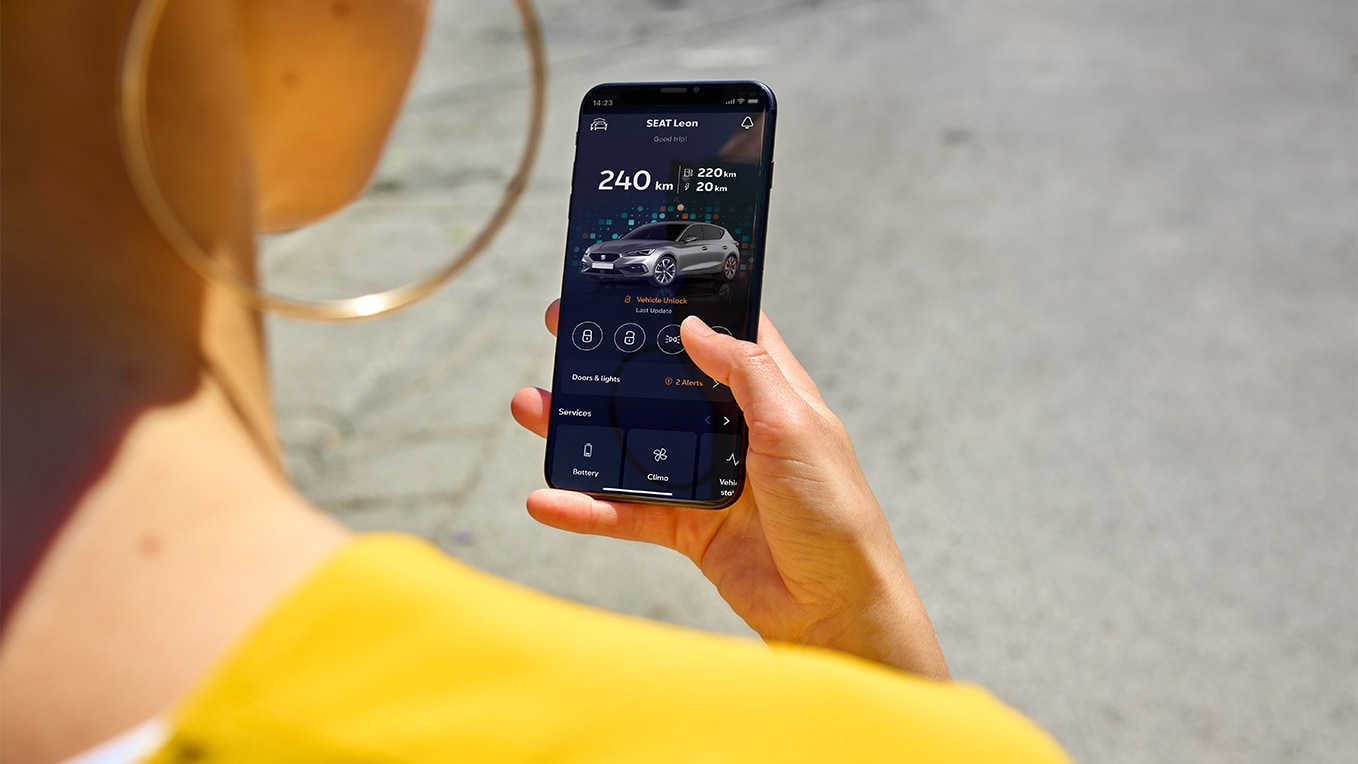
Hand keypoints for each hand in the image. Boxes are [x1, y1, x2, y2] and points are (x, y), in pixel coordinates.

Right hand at [511, 302, 949, 679]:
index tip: (628, 281)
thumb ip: (745, 372)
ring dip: (582, 427)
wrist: (835, 609)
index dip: (676, 304)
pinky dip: (586, 508)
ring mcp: (707, 476)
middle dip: (610, 357)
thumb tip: (695, 325)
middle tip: (563, 331)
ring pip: (631, 442)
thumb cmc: (835, 514)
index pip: (719, 332)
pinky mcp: (688, 525)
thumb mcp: (795, 426)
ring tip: (532, 406)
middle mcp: (734, 427)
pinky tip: (547, 498)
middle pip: (660, 381)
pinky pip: (626, 511)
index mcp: (768, 392)